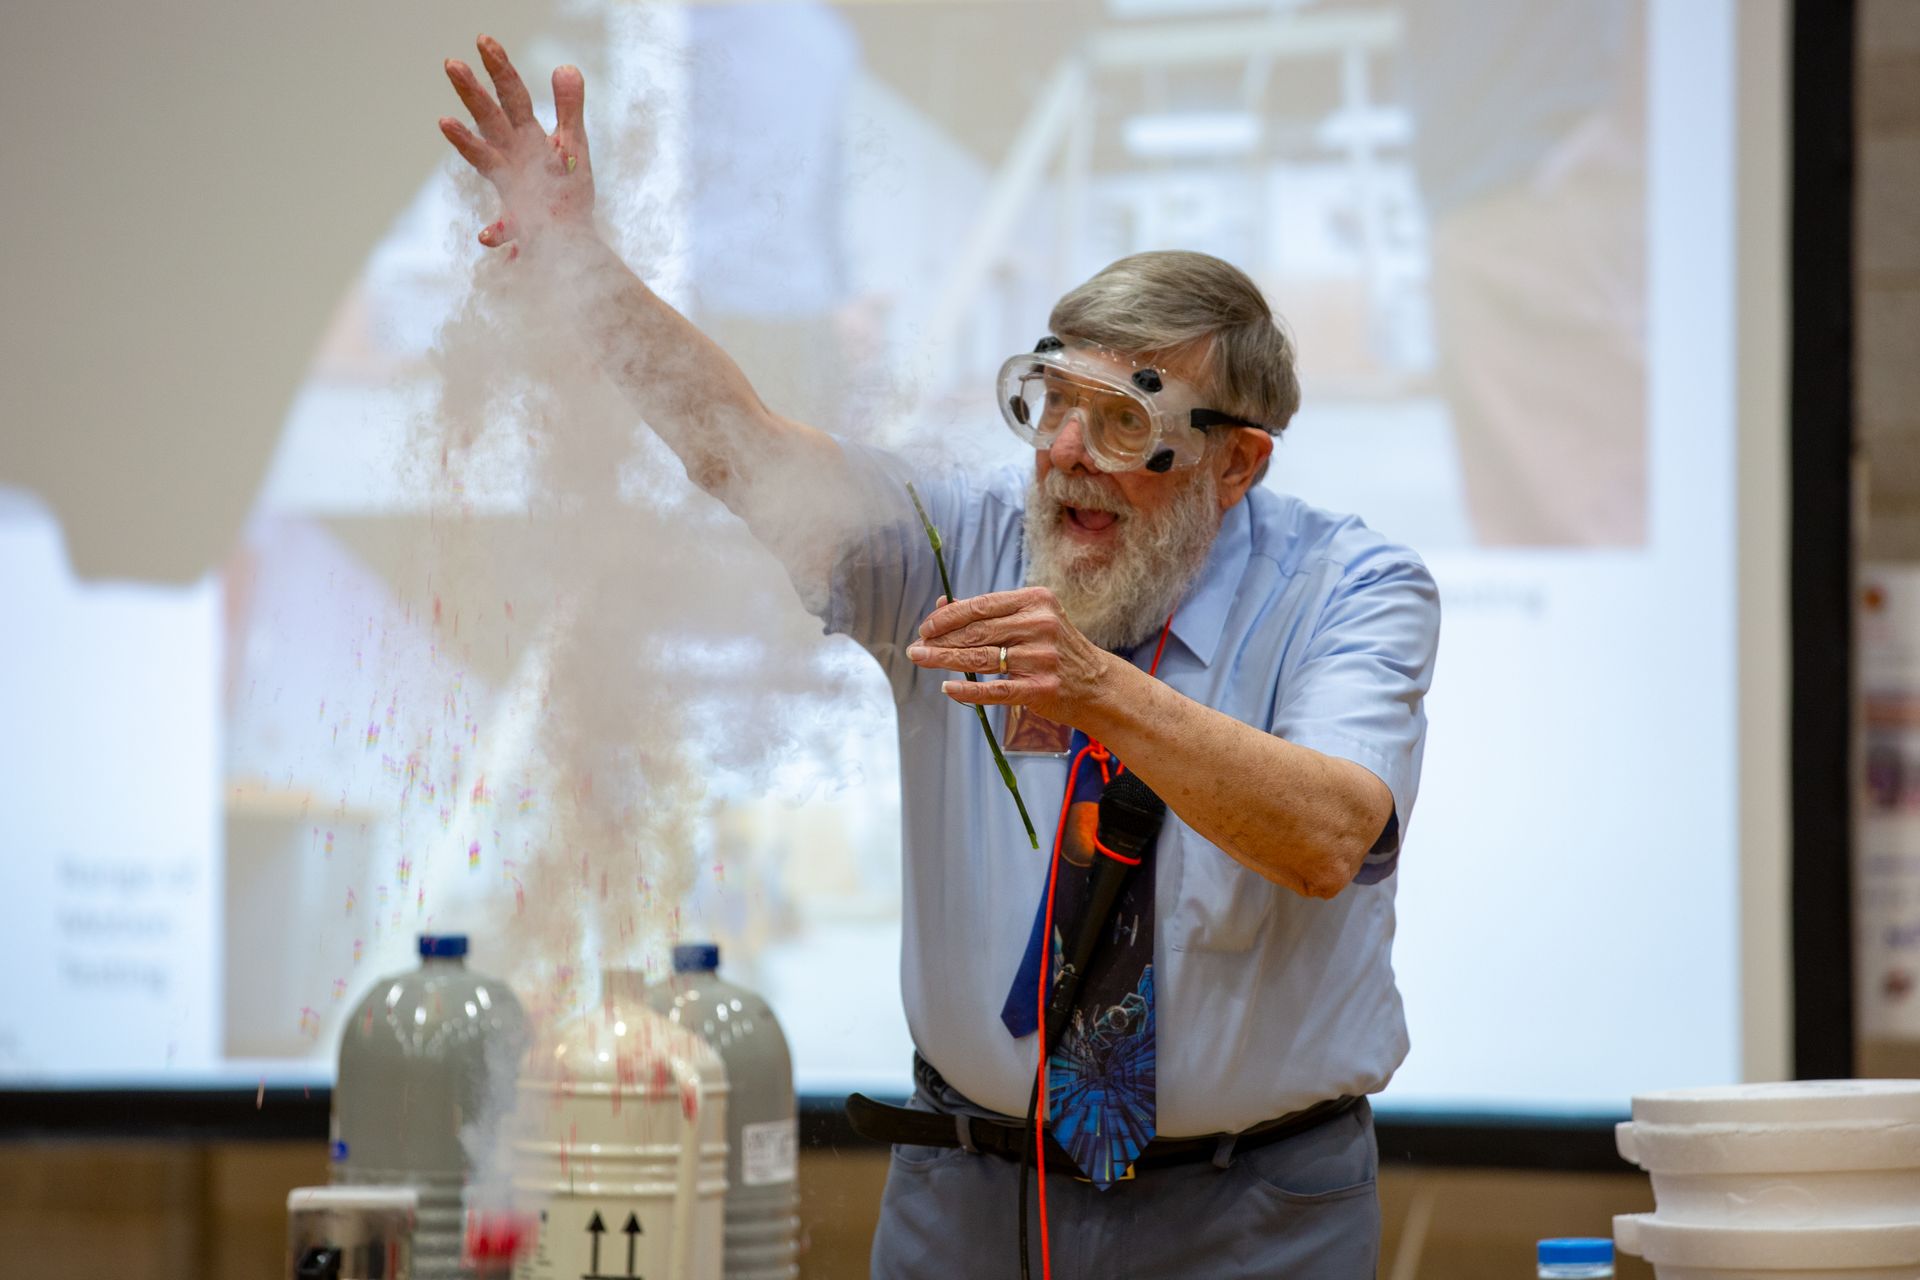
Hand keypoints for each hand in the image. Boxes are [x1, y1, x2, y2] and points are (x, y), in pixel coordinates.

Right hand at [439, 35, 595, 255]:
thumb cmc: (566, 189)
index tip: (484, 40)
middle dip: (472, 92)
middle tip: (451, 63)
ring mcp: (510, 186)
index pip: (512, 96)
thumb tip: (565, 65)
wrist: (568, 237)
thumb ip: (569, 108)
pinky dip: (495, 231)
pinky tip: (486, 237)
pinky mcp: (517, 222)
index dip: (500, 68)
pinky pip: (504, 227)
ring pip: (483, 159)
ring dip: (465, 142)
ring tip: (445, 122)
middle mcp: (511, 156)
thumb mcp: (573, 144)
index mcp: (526, 136)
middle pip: (489, 118)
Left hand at [905, 587, 1121, 725]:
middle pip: (977, 632)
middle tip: (916, 648)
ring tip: (922, 661)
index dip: (948, 617)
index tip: (926, 627)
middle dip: (940, 640)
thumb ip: (991, 613)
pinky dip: (968, 690)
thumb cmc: (1056, 649)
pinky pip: (994, 689)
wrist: (1097, 685)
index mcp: (1036, 601)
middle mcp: (1040, 625)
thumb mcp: (1033, 620)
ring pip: (980, 658)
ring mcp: (1041, 657)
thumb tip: (942, 606)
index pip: (981, 605)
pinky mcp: (1040, 687)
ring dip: (944, 661)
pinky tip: (948, 688)